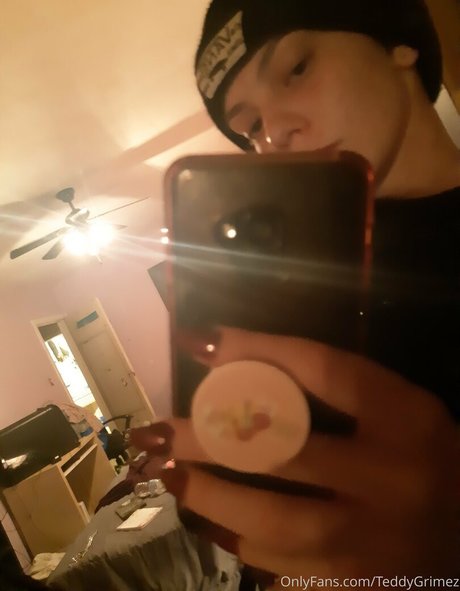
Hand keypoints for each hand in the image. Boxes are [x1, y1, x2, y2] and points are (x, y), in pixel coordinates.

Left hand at [130, 327, 458, 585]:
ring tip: (170, 476)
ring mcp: (371, 541)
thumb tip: (236, 360)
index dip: (253, 349)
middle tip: (157, 431)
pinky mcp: (353, 585)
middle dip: (206, 437)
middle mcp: (391, 477)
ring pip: (270, 521)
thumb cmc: (425, 458)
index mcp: (406, 417)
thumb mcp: (396, 407)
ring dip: (207, 497)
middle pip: (282, 447)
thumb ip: (333, 384)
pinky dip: (237, 541)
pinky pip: (280, 568)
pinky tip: (211, 521)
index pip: (323, 369)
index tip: (197, 338)